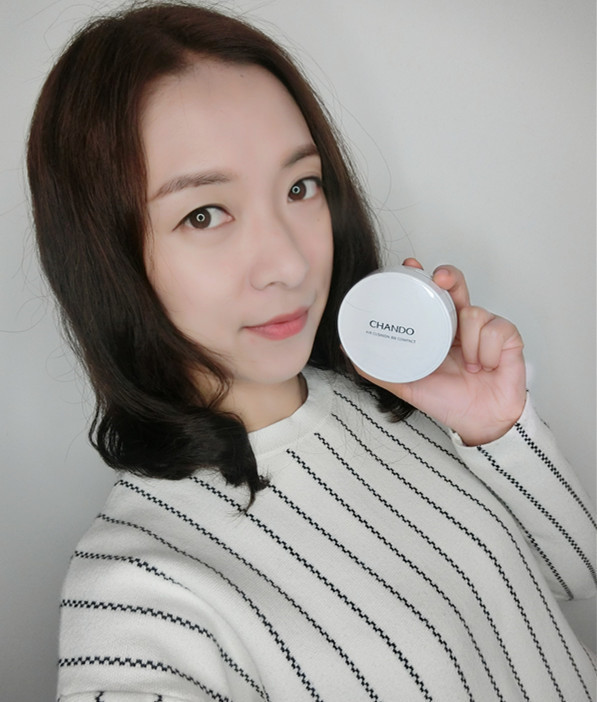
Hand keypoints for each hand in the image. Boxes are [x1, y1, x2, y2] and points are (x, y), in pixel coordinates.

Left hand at [352, 259, 526, 444]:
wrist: (481, 422)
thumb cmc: (447, 400)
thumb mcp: (406, 384)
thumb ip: (378, 369)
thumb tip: (346, 352)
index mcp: (437, 329)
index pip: (429, 293)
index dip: (421, 275)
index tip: (409, 264)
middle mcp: (460, 323)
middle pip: (455, 285)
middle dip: (449, 276)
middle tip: (440, 278)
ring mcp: (485, 328)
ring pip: (474, 312)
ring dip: (469, 342)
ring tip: (469, 365)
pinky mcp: (509, 337)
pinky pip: (497, 330)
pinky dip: (489, 352)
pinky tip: (486, 366)